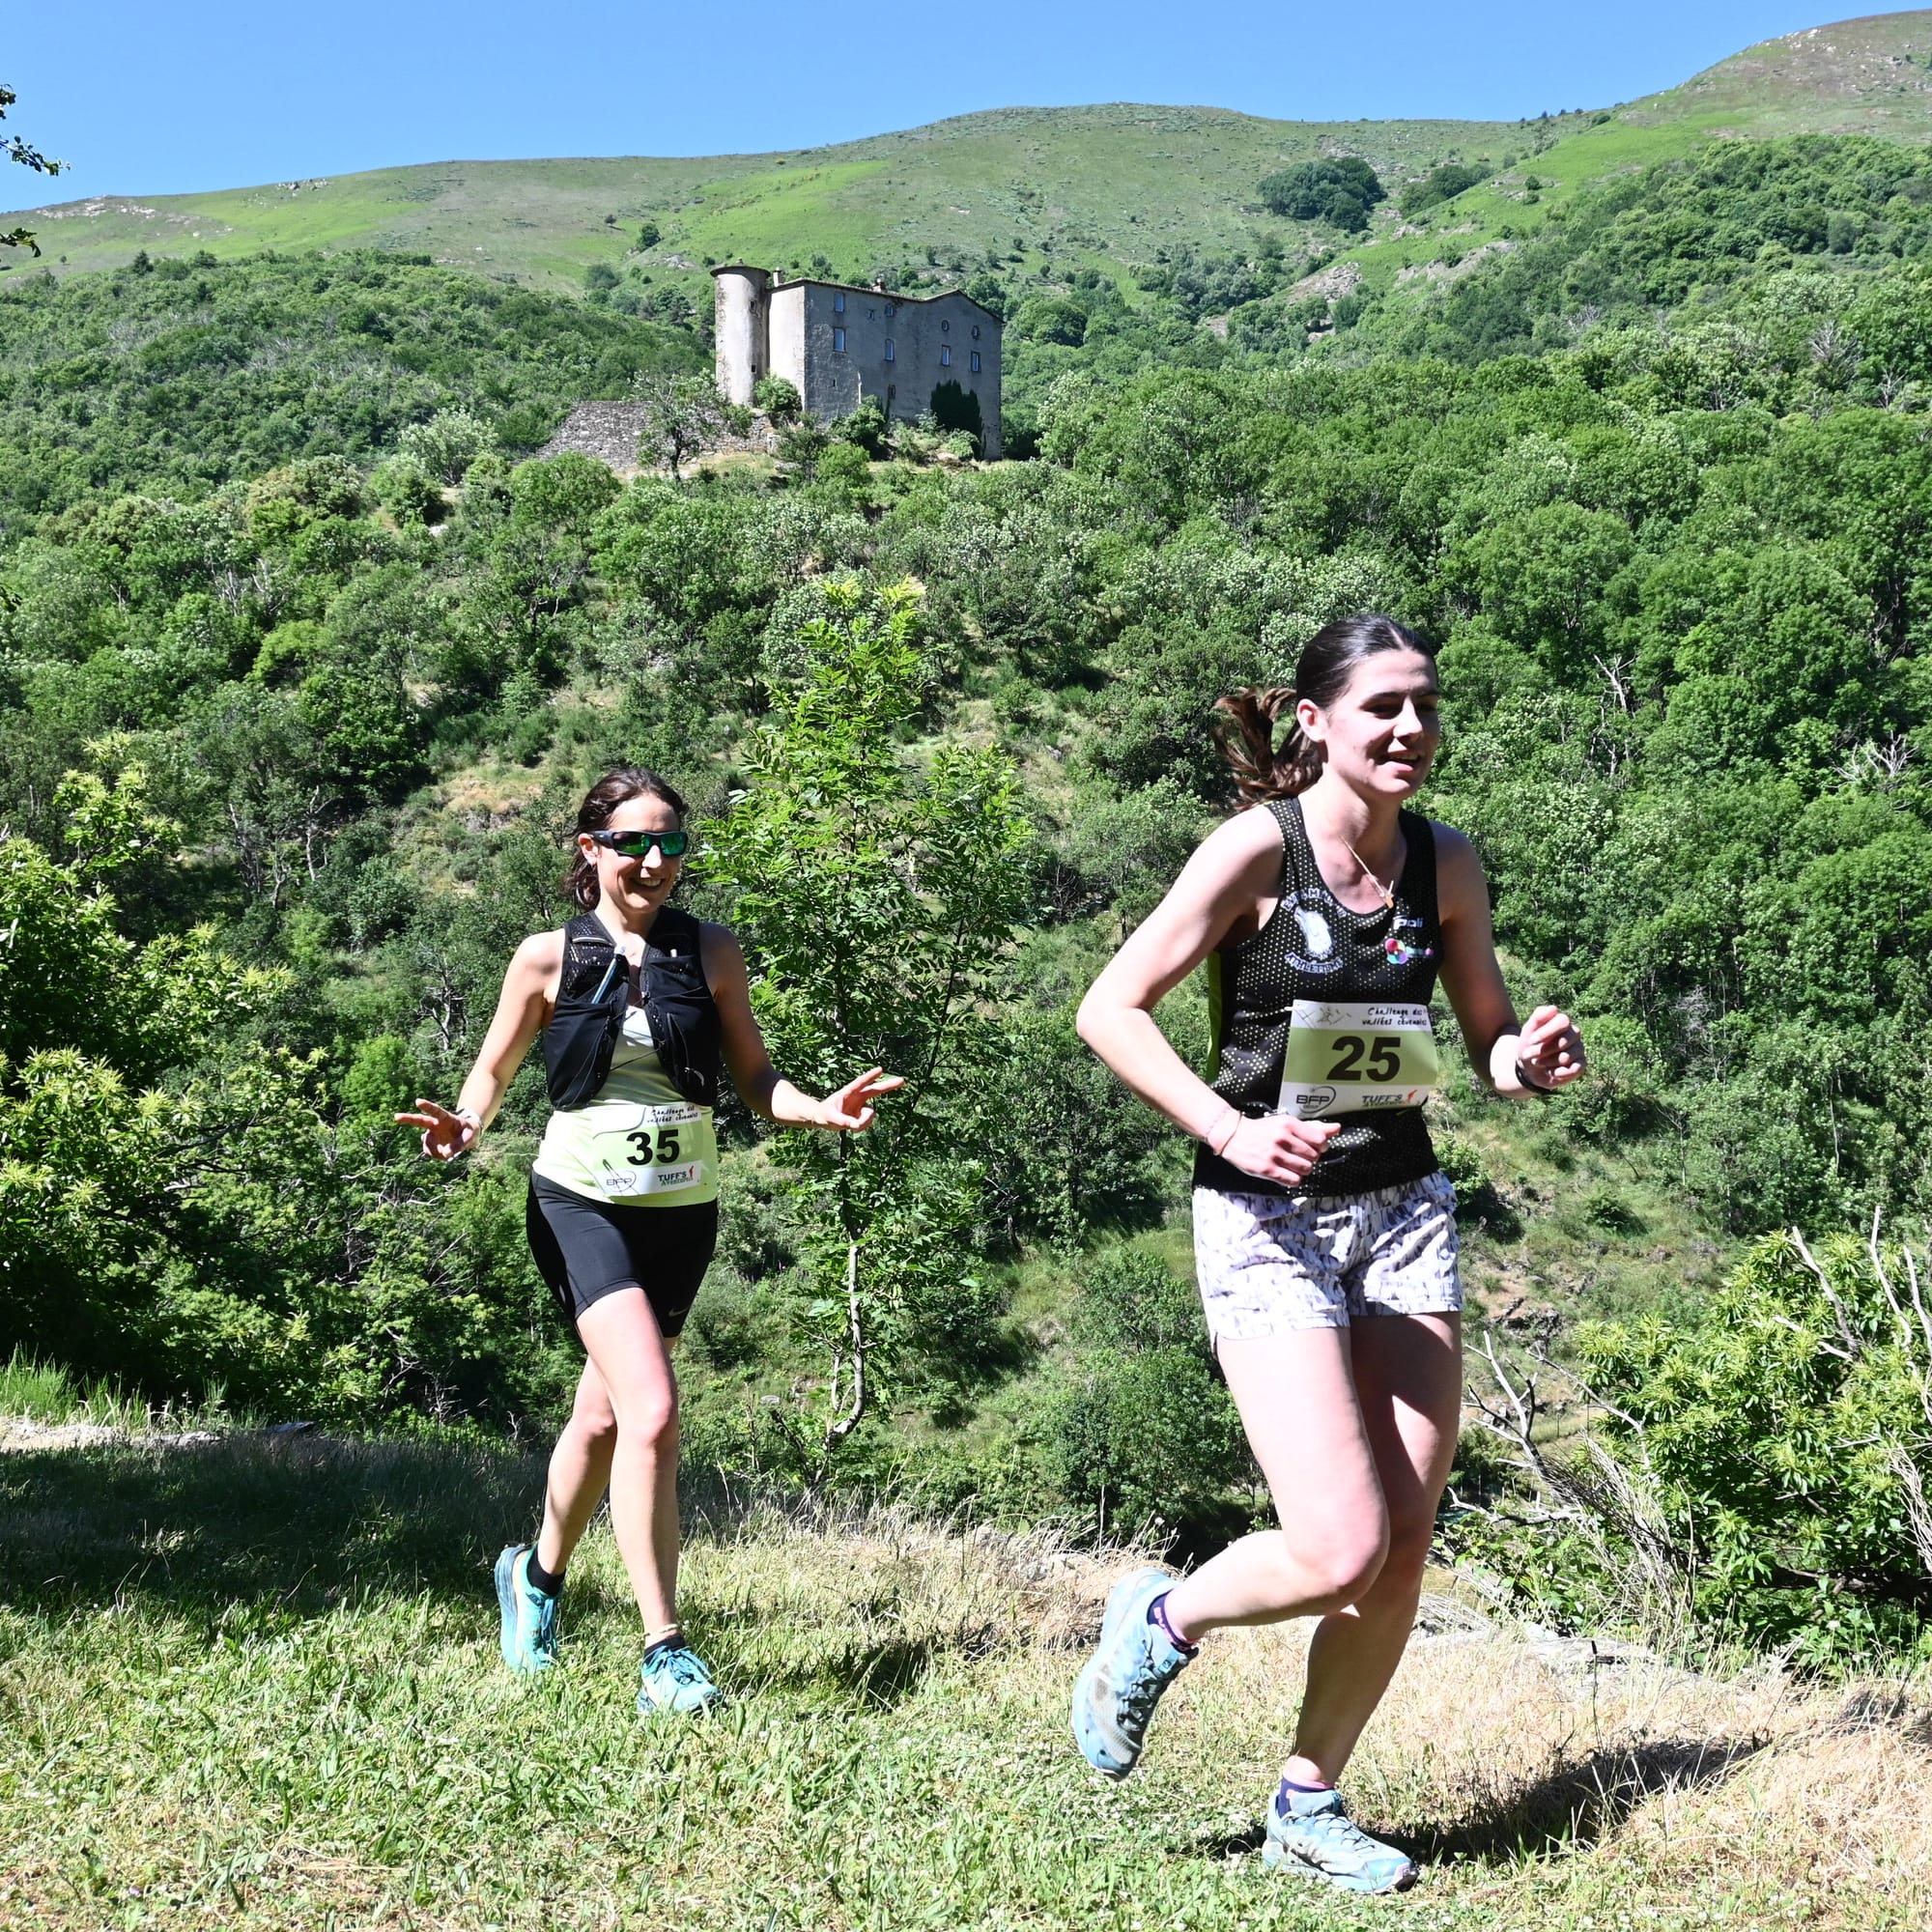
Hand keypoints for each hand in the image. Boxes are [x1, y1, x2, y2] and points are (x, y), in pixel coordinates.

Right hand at [394, 1098, 477, 1160]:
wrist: (467, 1136)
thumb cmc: (470, 1131)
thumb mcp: (471, 1136)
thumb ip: (460, 1144)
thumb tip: (446, 1154)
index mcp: (446, 1118)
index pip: (436, 1111)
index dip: (427, 1106)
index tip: (418, 1101)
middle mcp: (435, 1124)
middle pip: (419, 1120)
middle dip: (408, 1118)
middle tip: (396, 1116)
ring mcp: (431, 1134)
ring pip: (427, 1143)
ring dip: (436, 1150)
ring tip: (450, 1152)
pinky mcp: (430, 1143)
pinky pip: (430, 1152)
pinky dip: (437, 1155)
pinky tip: (445, 1153)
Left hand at [816, 1067, 905, 1131]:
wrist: (823, 1118)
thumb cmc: (824, 1114)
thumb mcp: (831, 1118)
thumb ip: (843, 1121)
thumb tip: (856, 1125)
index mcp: (848, 1092)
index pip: (860, 1083)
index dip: (870, 1076)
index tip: (881, 1069)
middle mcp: (857, 1097)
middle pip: (876, 1090)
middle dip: (889, 1085)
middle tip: (903, 1080)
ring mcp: (861, 1105)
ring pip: (870, 1114)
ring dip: (864, 1121)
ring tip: (851, 1126)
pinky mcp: (863, 1114)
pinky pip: (867, 1122)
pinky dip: (861, 1127)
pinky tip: (852, 1127)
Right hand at [1221, 1113, 1341, 1186]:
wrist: (1234, 1136)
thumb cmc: (1263, 1130)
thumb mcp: (1286, 1123)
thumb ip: (1312, 1127)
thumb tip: (1337, 1129)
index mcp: (1289, 1125)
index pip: (1320, 1141)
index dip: (1321, 1147)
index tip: (1313, 1147)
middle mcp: (1283, 1139)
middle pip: (1314, 1156)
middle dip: (1310, 1158)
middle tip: (1299, 1155)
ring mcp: (1275, 1155)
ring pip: (1306, 1169)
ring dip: (1303, 1169)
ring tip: (1292, 1164)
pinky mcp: (1267, 1170)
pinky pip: (1294, 1180)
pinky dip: (1294, 1178)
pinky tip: (1287, 1172)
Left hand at [1517, 1005, 1585, 1089]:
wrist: (1528, 1066)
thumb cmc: (1530, 1044)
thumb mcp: (1529, 1030)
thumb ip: (1539, 1017)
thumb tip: (1554, 1008)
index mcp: (1562, 1022)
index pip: (1563, 1021)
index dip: (1546, 1032)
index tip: (1531, 1041)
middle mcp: (1574, 1034)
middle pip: (1564, 1041)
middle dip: (1542, 1051)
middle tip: (1529, 1054)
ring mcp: (1579, 1049)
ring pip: (1566, 1057)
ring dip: (1547, 1062)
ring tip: (1538, 1063)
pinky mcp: (1581, 1065)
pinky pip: (1574, 1069)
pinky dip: (1558, 1073)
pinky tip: (1550, 1071)